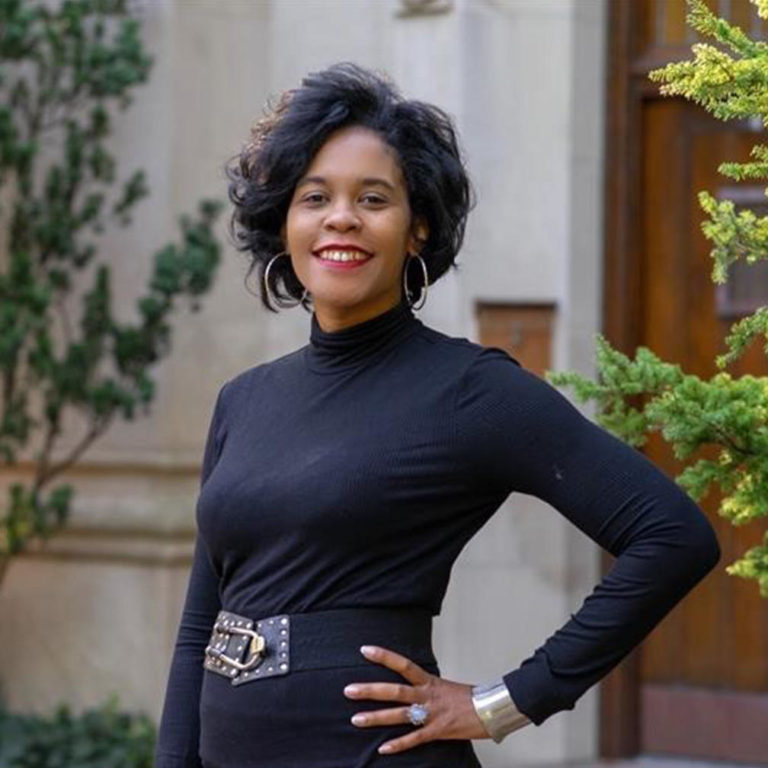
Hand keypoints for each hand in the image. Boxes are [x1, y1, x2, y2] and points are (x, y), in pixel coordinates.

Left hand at [343, 644, 488, 754]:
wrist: (491, 708)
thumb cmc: (468, 698)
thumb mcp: (444, 685)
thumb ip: (425, 686)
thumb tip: (409, 683)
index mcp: (429, 681)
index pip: (403, 664)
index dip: (384, 656)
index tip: (365, 650)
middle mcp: (427, 695)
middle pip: (394, 690)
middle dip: (370, 691)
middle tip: (349, 690)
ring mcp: (432, 713)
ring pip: (399, 715)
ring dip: (376, 717)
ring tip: (355, 719)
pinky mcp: (438, 731)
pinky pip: (415, 738)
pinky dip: (399, 744)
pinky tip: (383, 748)